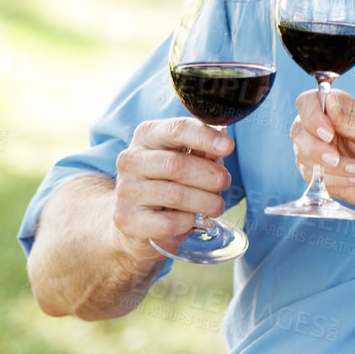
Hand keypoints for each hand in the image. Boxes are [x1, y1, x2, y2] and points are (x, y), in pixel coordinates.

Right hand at [112, 118, 233, 258]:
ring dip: (206, 202)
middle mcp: (131, 160)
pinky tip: (188, 219)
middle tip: (225, 184)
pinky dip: (187, 222)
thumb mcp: (187, 157)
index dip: (205, 138)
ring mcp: (126, 190)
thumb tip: (223, 143)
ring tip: (215, 205)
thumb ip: (204, 149)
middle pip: (177, 165)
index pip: (176, 130)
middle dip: (211, 176)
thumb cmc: (169, 180)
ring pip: (175, 195)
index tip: (228, 147)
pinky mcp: (127, 220)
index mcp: (147, 136)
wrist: (135, 217)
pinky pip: (168, 223)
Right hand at [289, 88, 354, 212]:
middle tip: (337, 159)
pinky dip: (333, 179)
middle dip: (316, 148)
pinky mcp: (312, 170)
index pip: (308, 102)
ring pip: (302, 154)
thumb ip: (351, 120)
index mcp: (336, 107)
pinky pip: (309, 175)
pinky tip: (352, 179)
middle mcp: (320, 125)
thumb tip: (330, 107)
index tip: (329, 133)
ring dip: (331, 167)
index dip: (312, 117)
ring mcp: (313, 148)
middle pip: (298, 129)